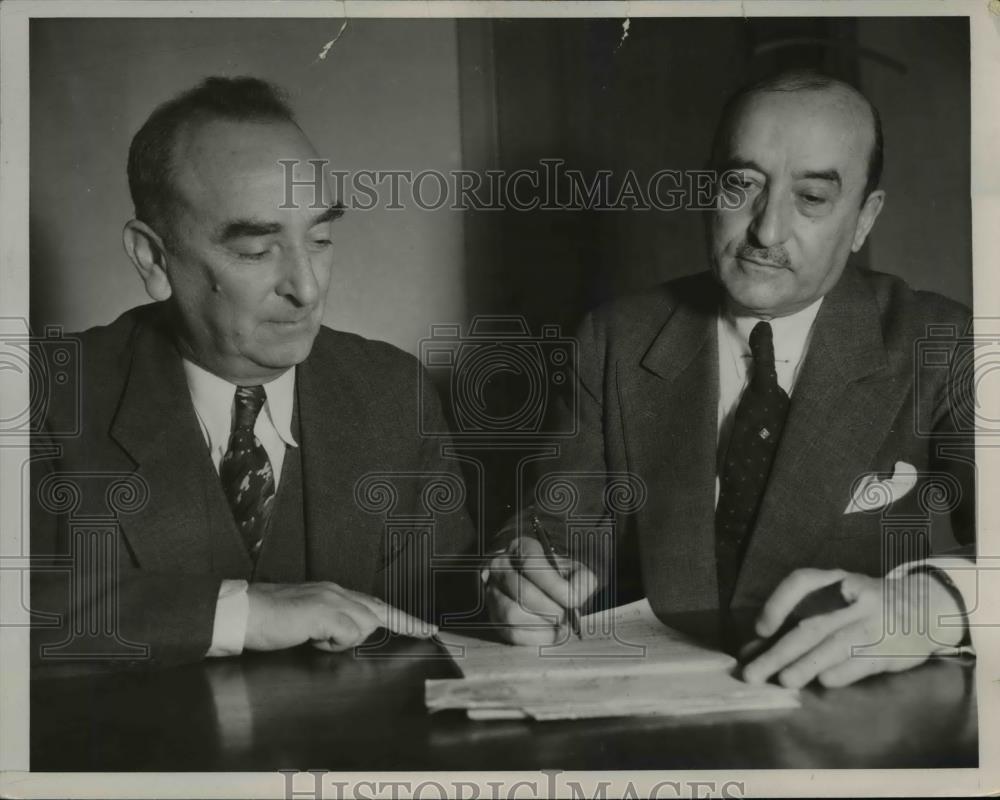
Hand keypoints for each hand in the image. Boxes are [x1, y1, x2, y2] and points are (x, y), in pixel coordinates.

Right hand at [245, 582, 435, 652]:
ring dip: (344, 640)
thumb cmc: (268, 620)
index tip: (422, 625)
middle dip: (408, 622)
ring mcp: (332, 600)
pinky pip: (347, 634)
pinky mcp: (325, 612)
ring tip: (313, 637)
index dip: (399, 616)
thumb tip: (344, 637)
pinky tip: (311, 638)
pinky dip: (332, 643)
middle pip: (381, 609)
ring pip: (364, 625)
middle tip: (431, 630)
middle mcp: (336, 591)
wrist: (243, 612)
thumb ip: (329, 625)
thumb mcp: (306, 621)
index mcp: (332, 592)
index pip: (373, 604)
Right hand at [484, 536, 597, 644]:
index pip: (531, 564)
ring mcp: (493, 591)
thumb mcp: (573, 570)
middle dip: (550, 609)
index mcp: (521, 547)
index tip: (573, 601)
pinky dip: (535, 638)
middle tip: (567, 617)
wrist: (540, 589)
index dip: (554, 586)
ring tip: (559, 626)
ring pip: (512, 613)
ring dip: (542, 625)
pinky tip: (550, 633)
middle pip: (521, 592)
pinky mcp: (493, 616)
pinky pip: (510, 633)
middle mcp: (501, 566)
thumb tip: (576, 596)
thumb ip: (582, 580)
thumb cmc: (558, 579)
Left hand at [741, 568, 965, 688]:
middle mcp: (854, 598)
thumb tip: (753, 648)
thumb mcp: (837, 599)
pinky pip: (863, 661)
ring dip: (807, 664)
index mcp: (836, 580)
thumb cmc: (865, 605)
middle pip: (812, 625)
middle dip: (779, 652)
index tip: (760, 630)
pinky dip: (842, 672)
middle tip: (752, 674)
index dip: (777, 604)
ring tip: (783, 681)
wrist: (927, 607)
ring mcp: (875, 622)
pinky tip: (823, 682)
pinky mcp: (892, 648)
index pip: (802, 582)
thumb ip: (800, 617)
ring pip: (836, 644)